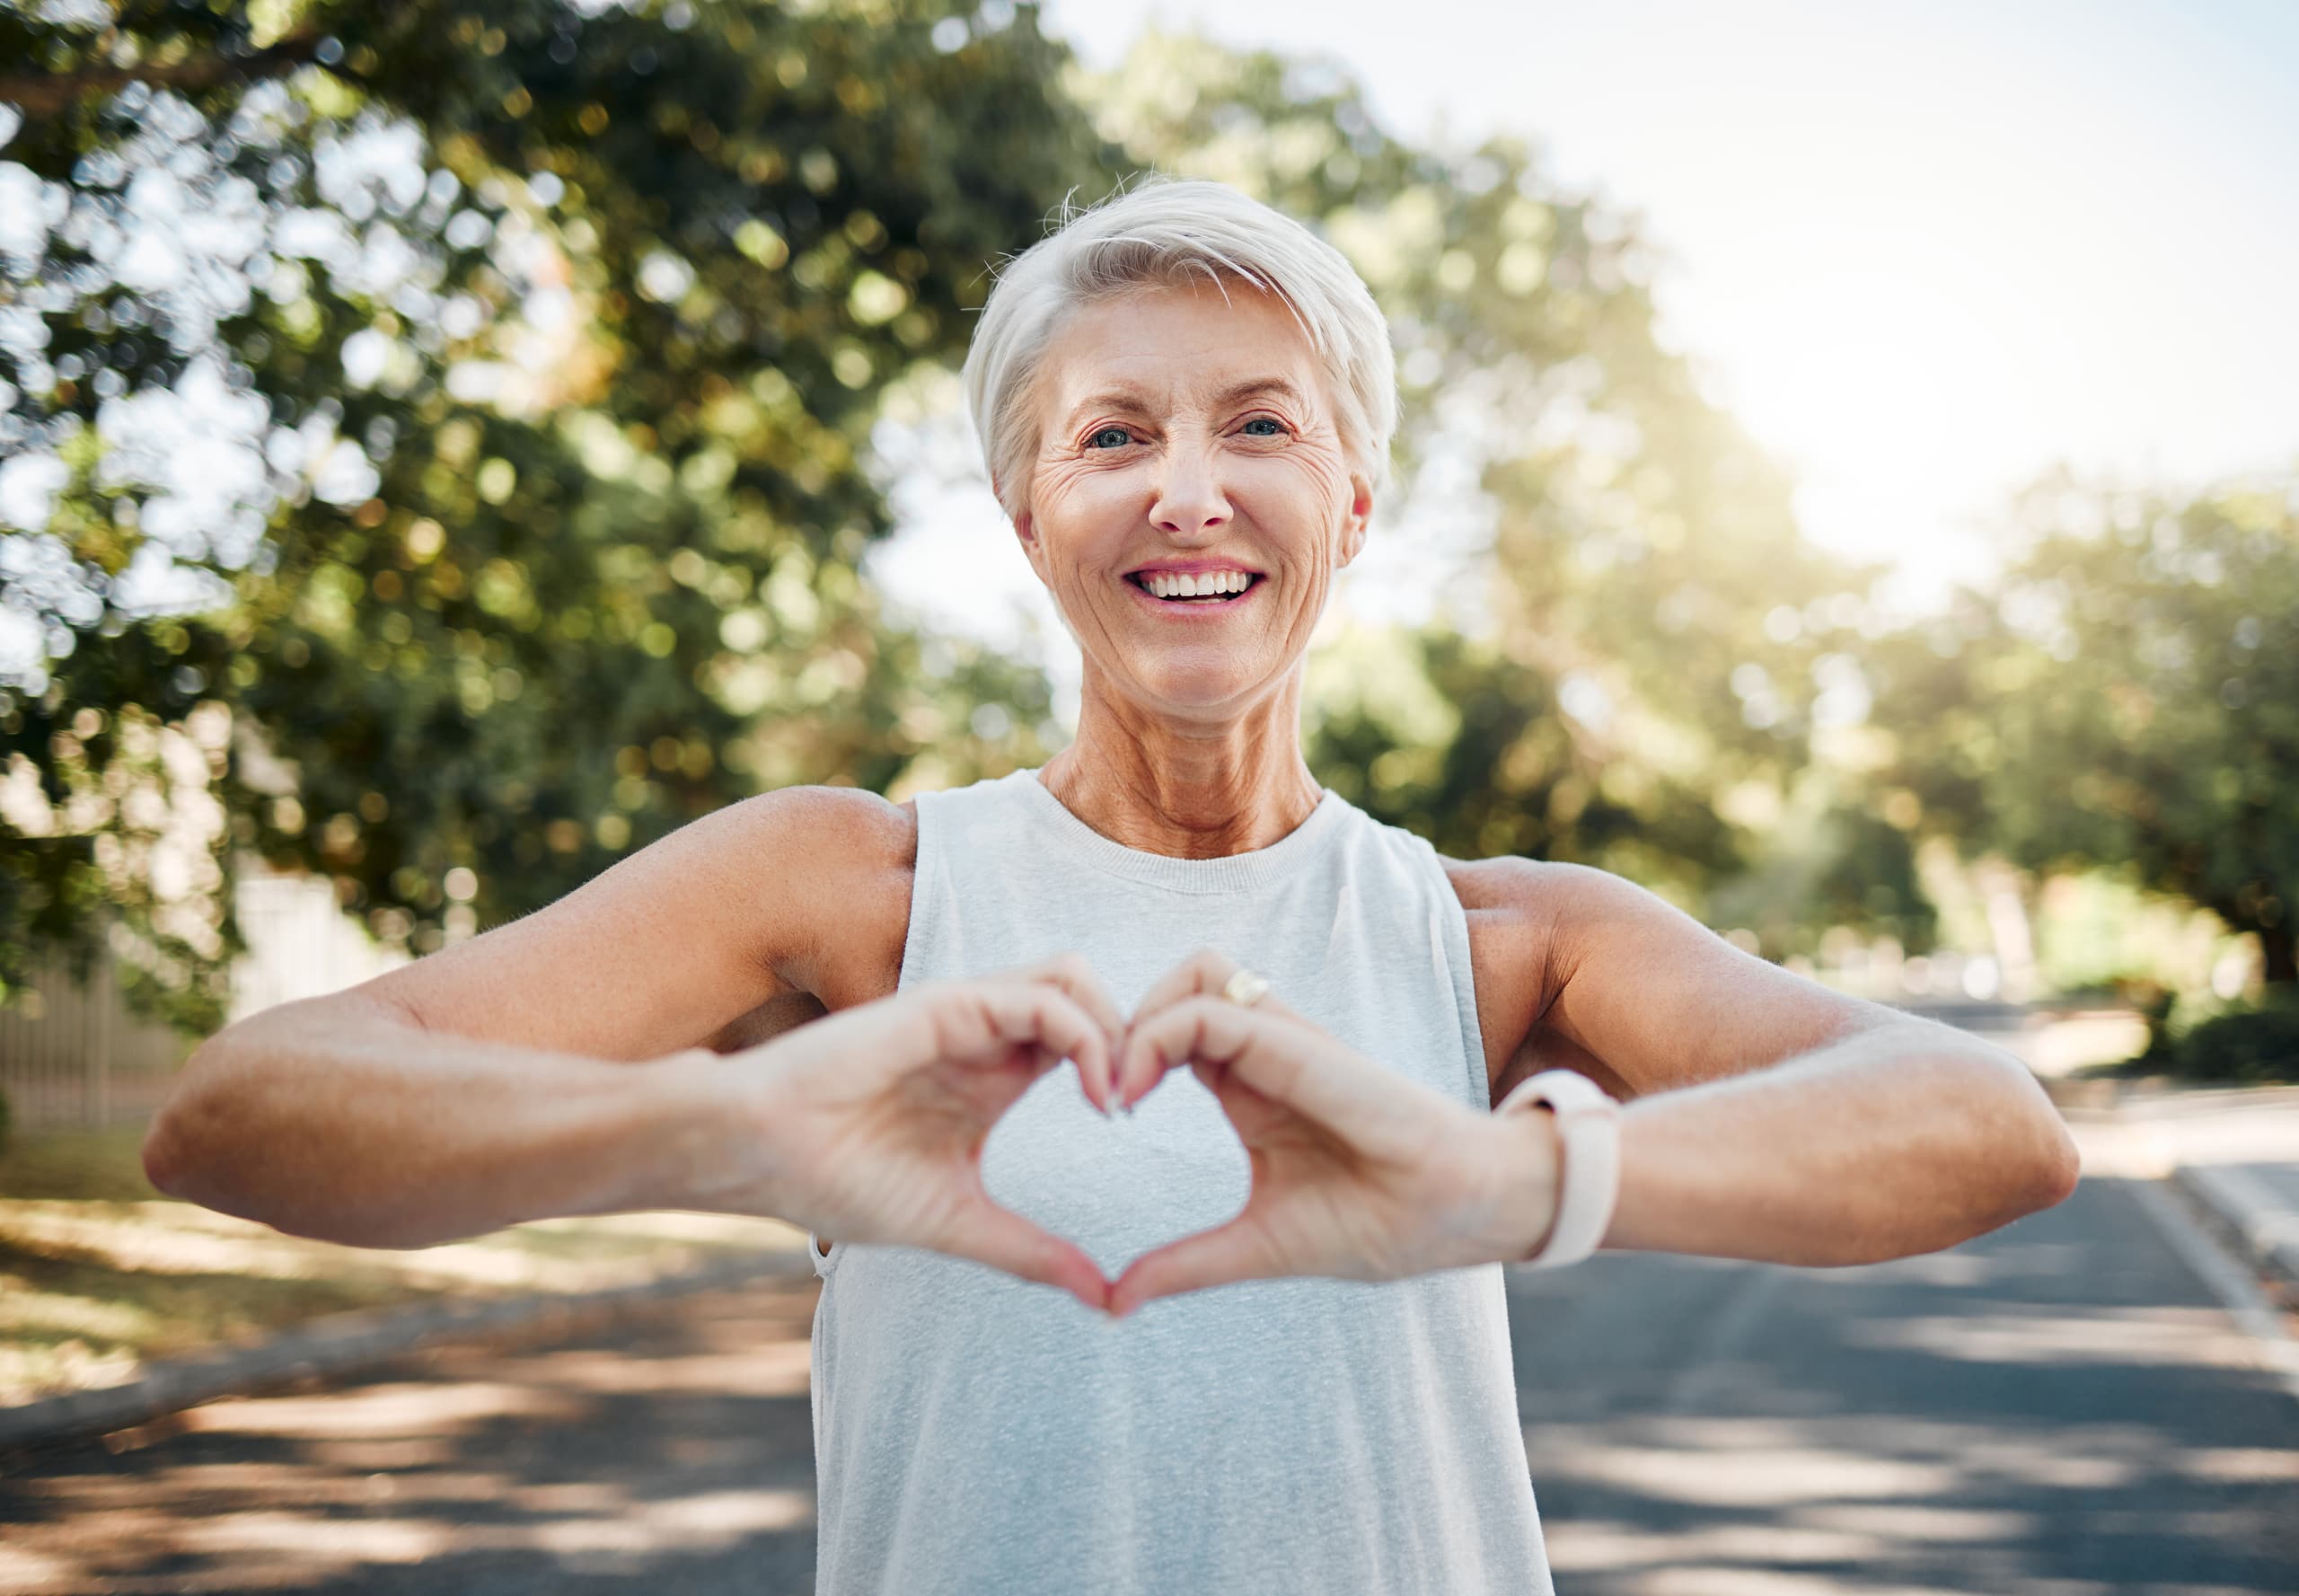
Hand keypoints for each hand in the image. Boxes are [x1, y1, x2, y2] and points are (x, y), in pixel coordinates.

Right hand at [724, 954, 1125, 1311]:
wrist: (759, 1156)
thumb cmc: (838, 1182)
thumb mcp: (959, 1223)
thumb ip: (1033, 1251)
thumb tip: (1104, 1298)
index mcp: (993, 1078)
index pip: (1084, 1042)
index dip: (1126, 1070)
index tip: (1136, 1131)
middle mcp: (987, 1037)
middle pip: (1091, 997)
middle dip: (1137, 1038)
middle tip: (1140, 1103)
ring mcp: (968, 1015)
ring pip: (1073, 978)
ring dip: (1115, 1028)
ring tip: (1118, 1096)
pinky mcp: (947, 1006)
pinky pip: (1040, 997)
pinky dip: (1084, 1034)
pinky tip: (1093, 1092)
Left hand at [1105, 949, 1560, 1317]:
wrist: (1461, 1214)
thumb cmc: (1379, 1224)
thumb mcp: (1256, 1246)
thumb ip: (1185, 1265)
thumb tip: (1113, 1302)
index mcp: (1249, 1090)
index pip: (1172, 1033)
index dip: (1124, 1058)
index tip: (1102, 1114)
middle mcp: (1263, 1054)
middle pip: (1176, 987)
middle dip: (1121, 1024)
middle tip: (1098, 1093)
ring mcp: (1283, 1042)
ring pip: (1193, 973)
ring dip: (1141, 1015)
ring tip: (1118, 1087)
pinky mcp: (1298, 1044)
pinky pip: (1212, 1007)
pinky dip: (1160, 1033)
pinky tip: (1137, 1090)